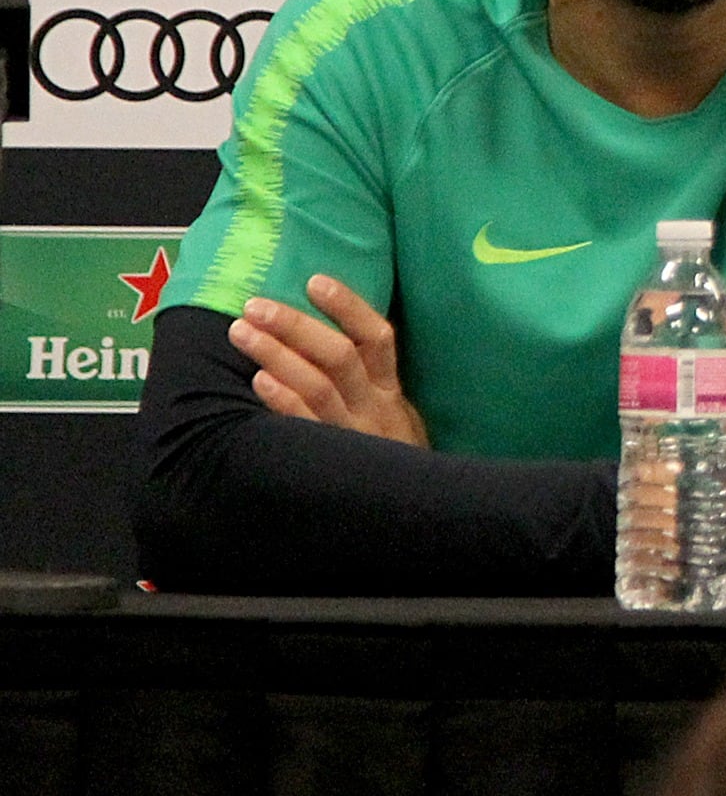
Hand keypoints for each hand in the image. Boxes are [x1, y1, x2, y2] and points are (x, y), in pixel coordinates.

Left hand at [233, 275, 430, 447]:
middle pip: (339, 356)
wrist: (413, 515)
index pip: (377, 338)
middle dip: (295, 326)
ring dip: (277, 354)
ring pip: (318, 385)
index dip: (348, 307)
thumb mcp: (398, 422)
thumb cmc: (395, 464)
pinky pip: (307, 425)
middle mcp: (375, 408)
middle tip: (256, 305)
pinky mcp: (334, 459)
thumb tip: (339, 342)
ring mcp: (354, 435)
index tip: (315, 281)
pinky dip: (284, 400)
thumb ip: (374, 388)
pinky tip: (259, 381)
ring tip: (241, 331)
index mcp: (391, 393)